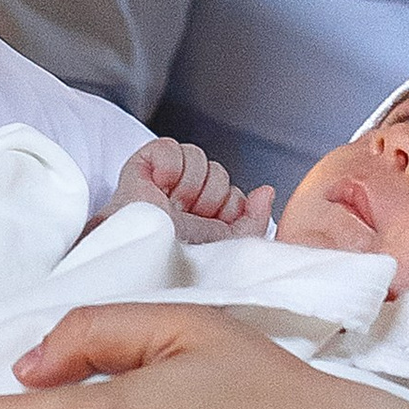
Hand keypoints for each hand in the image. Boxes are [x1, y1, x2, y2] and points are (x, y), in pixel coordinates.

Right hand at [108, 138, 276, 245]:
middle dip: (210, 196)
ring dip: (189, 184)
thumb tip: (266, 192)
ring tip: (173, 206)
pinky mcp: (143, 166)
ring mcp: (163, 182)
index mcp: (204, 220)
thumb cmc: (178, 262)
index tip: (213, 226)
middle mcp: (185, 201)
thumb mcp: (230, 246)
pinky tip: (160, 186)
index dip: (229, 207)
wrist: (147, 256)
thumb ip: (254, 221)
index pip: (233, 194)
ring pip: (197, 155)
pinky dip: (168, 165)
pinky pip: (169, 146)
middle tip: (189, 217)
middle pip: (218, 172)